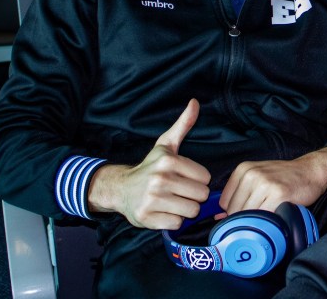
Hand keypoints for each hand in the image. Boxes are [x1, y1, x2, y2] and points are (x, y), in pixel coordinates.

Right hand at [88, 99, 210, 229]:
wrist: (121, 188)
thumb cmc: (150, 167)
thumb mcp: (165, 144)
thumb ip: (183, 124)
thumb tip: (195, 102)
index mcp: (168, 161)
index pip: (205, 178)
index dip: (198, 180)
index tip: (185, 178)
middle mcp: (160, 179)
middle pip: (200, 196)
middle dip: (193, 196)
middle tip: (179, 191)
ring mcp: (152, 200)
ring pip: (191, 211)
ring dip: (184, 209)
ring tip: (172, 201)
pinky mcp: (147, 218)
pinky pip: (176, 224)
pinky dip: (172, 221)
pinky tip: (163, 212)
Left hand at [218, 143, 326, 215]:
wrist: (311, 171)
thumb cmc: (283, 178)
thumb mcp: (258, 179)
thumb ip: (238, 196)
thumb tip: (218, 219)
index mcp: (243, 169)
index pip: (225, 203)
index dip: (234, 213)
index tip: (248, 212)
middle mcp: (251, 174)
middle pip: (235, 211)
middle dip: (246, 218)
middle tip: (262, 215)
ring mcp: (264, 184)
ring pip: (248, 215)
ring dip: (258, 221)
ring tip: (270, 213)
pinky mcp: (278, 194)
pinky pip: (264, 217)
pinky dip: (269, 222)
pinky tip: (277, 214)